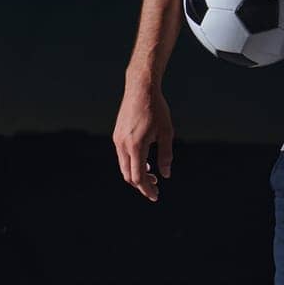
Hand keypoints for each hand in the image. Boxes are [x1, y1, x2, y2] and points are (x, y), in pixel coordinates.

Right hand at [113, 75, 173, 201]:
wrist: (140, 88)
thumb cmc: (156, 109)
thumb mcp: (167, 132)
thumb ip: (166, 155)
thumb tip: (166, 174)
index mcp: (136, 146)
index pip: (138, 177)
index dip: (146, 189)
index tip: (155, 196)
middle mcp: (123, 144)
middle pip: (128, 175)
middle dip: (141, 184)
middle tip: (155, 187)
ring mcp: (117, 139)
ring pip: (124, 166)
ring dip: (136, 174)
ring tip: (151, 175)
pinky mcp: (117, 134)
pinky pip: (122, 156)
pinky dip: (132, 163)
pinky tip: (144, 161)